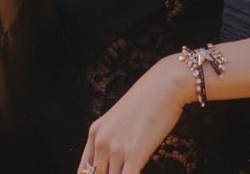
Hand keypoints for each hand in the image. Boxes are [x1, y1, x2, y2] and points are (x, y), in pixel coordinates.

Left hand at [77, 54, 192, 173]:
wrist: (165, 85)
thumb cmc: (148, 101)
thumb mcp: (121, 119)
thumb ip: (114, 139)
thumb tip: (115, 163)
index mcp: (95, 131)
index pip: (85, 171)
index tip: (110, 172)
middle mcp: (101, 140)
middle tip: (125, 169)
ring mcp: (116, 148)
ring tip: (135, 168)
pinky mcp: (134, 154)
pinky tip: (140, 171)